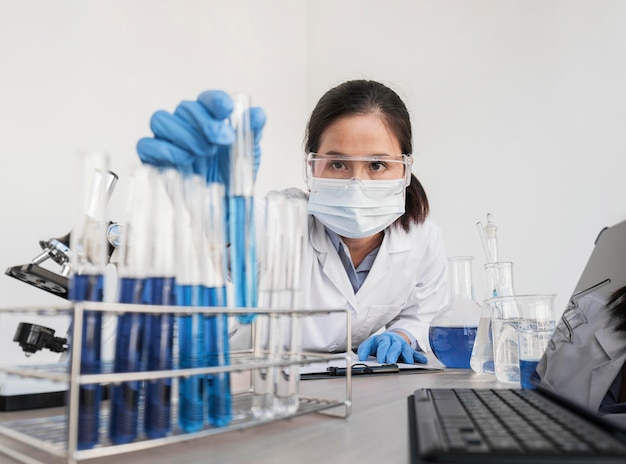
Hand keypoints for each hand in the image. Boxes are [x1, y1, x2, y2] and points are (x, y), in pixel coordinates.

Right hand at [136, 90, 265, 189]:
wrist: (223, 202)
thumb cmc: (231, 173)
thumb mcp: (248, 153)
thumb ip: (252, 132)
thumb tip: (258, 114)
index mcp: (208, 117)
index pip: (208, 99)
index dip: (216, 101)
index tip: (228, 110)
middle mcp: (185, 123)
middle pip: (185, 108)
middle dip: (206, 123)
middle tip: (224, 140)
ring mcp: (167, 139)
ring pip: (161, 120)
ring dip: (185, 135)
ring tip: (205, 153)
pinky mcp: (152, 157)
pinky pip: (147, 145)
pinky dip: (166, 150)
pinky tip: (186, 160)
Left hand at [357, 332, 427, 363]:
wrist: (393, 337)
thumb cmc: (381, 343)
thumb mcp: (370, 344)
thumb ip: (364, 350)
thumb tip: (361, 358)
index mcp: (382, 339)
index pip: (380, 343)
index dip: (379, 351)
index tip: (376, 358)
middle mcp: (393, 341)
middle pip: (393, 346)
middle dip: (392, 353)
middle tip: (389, 361)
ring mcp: (402, 345)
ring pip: (405, 349)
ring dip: (407, 355)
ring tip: (408, 361)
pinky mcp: (409, 350)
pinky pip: (415, 353)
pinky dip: (419, 357)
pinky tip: (423, 360)